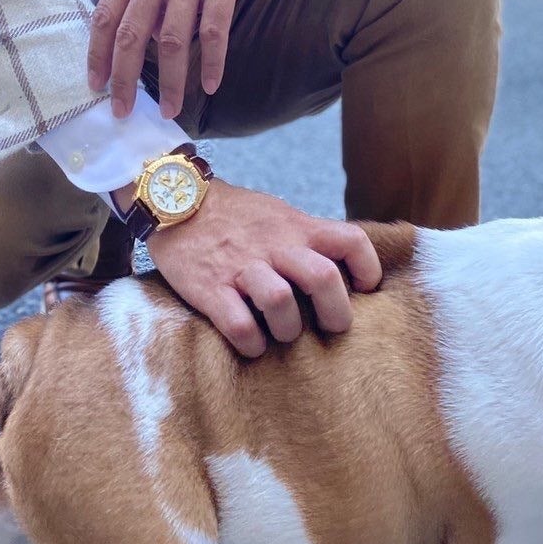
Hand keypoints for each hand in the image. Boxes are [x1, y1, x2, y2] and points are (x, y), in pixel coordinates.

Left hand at [88, 0, 274, 119]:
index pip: (105, 16)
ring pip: (174, 42)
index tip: (96, 84)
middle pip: (133, 37)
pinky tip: (211, 85)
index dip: (98, 55)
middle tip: (123, 110)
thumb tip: (145, 35)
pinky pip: (214, 32)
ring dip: (172, 83)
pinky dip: (213, 63)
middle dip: (125, 81)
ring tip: (171, 110)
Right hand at [143, 179, 383, 356]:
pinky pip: (239, 325)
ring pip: (281, 303)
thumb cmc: (233, 214)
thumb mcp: (276, 213)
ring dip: (288, 330)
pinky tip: (251, 343)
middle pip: (322, 278)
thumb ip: (306, 236)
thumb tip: (342, 266)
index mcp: (295, 226)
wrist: (175, 200)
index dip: (367, 268)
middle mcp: (274, 245)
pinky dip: (251, 343)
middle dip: (335, 313)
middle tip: (330, 327)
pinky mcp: (209, 288)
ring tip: (283, 333)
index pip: (350, 240)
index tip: (364, 288)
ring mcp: (241, 267)